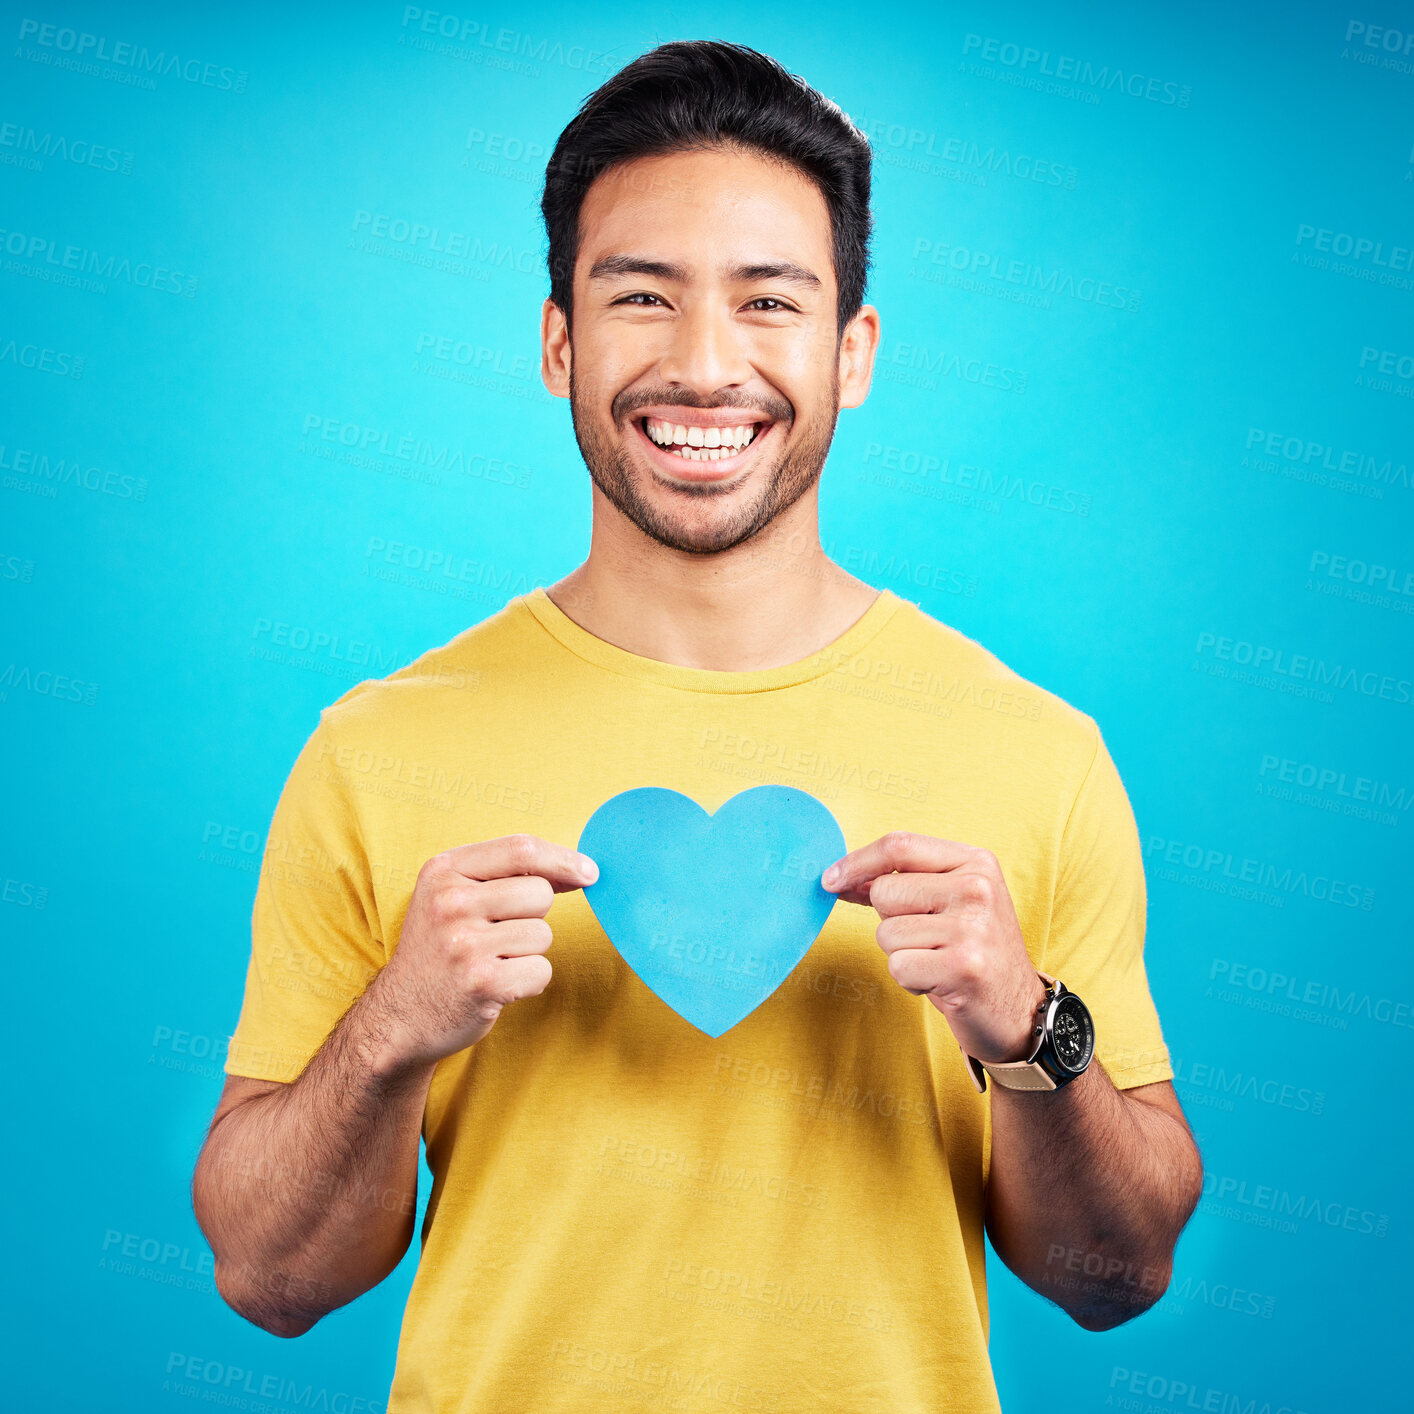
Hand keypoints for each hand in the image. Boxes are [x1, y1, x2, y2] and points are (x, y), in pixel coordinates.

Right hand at [364, 834, 597, 1075]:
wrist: (400, 1015)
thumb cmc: (441, 950)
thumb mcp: (453, 896)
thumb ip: (506, 874)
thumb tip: (582, 870)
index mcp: (444, 871)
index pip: (520, 849)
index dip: (563, 859)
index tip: (590, 872)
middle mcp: (450, 903)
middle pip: (539, 893)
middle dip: (535, 916)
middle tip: (499, 935)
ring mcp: (464, 944)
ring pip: (543, 935)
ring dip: (529, 953)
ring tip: (492, 961)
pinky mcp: (481, 983)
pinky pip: (541, 971)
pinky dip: (529, 981)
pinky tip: (497, 985)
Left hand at [821, 831, 1046, 1064]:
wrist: (1020, 1011)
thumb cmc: (973, 953)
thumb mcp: (947, 904)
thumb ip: (900, 885)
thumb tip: (839, 877)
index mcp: (976, 862)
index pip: (900, 845)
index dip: (856, 862)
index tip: (830, 879)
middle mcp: (978, 888)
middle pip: (885, 892)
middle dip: (890, 922)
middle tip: (929, 941)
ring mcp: (973, 927)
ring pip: (887, 933)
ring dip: (902, 955)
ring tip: (938, 962)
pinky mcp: (964, 966)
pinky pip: (898, 966)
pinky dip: (910, 981)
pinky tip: (940, 983)